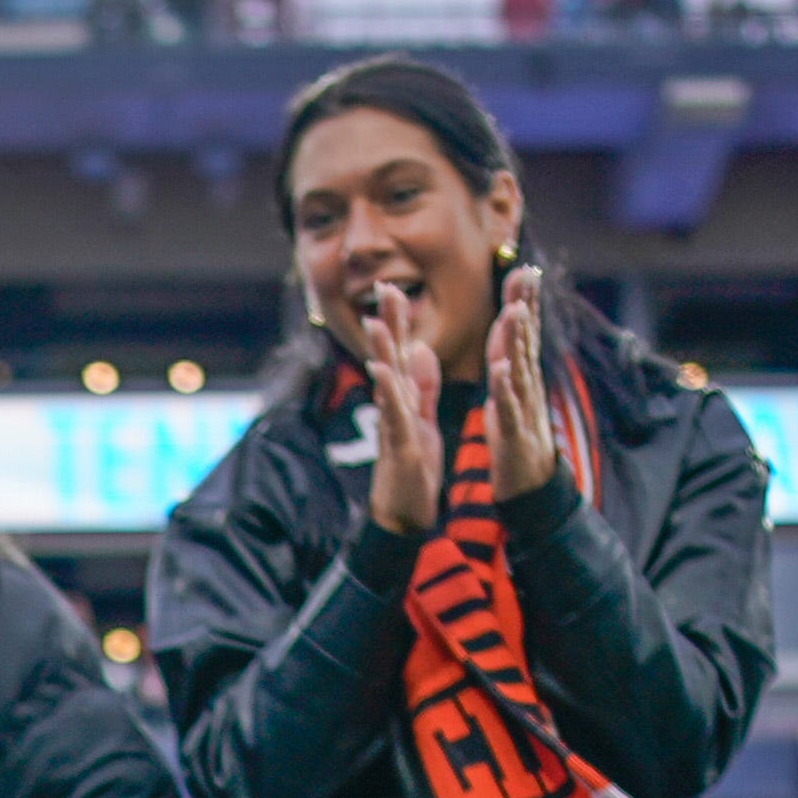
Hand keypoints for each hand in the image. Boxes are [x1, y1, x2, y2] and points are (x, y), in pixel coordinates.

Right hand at [356, 292, 446, 539]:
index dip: (398, 320)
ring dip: (381, 352)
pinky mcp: (399, 443)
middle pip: (390, 357)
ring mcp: (393, 424)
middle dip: (388, 323)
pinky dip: (387, 392)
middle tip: (384, 288)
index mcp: (404, 397)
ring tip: (374, 322)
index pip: (401, 352)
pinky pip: (392, 414)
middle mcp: (394, 405)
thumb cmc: (413, 465)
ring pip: (386, 382)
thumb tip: (421, 349)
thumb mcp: (422, 417)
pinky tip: (380, 371)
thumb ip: (422, 384)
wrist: (406, 510)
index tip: (393, 287)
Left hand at [485, 280, 563, 509]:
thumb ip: (509, 356)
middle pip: (525, 342)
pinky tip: (501, 369)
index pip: (522, 333)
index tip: (525, 267)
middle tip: (526, 273)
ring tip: (514, 310)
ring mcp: (522, 410)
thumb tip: (512, 324)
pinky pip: (506, 410)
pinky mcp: (512, 436)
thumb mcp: (511, 391)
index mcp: (519, 376)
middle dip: (525, 307)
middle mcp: (525, 388)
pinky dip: (503, 390)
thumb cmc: (516, 435)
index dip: (524, 300)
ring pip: (518, 370)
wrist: (531, 488)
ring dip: (517, 340)